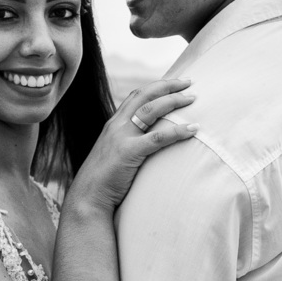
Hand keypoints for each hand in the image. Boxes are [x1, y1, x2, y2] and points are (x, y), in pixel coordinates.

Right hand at [70, 79, 196, 211]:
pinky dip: (177, 131)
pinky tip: (193, 129)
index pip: (137, 95)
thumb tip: (150, 143)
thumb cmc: (104, 181)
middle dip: (168, 86)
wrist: (88, 198)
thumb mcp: (115, 155)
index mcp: (114, 124)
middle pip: (145, 95)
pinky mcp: (128, 152)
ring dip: (174, 101)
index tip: (175, 83)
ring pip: (151, 110)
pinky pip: (158, 138)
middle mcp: (116, 125)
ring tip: (193, 99)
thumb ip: (129, 144)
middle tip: (190, 83)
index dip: (157, 86)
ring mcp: (121, 137)